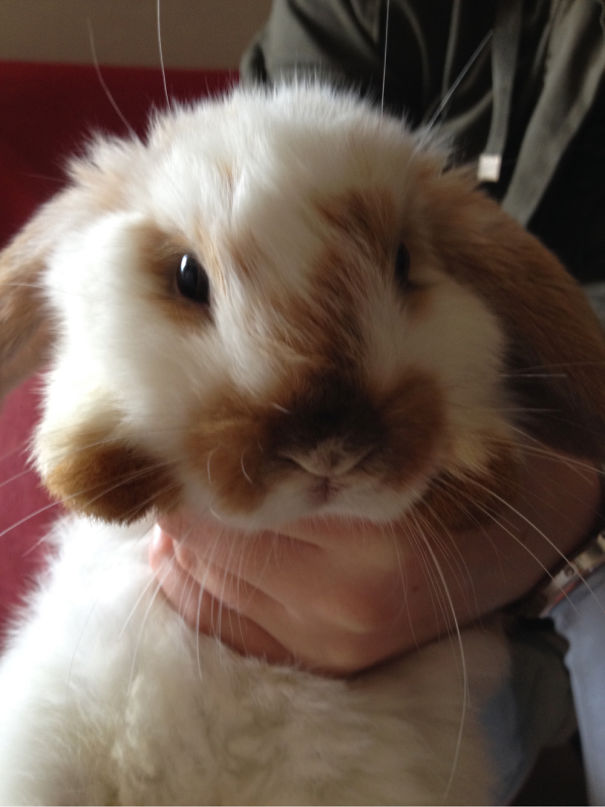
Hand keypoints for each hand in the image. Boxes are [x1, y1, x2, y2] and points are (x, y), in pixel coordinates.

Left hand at [149, 451, 600, 674]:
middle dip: (180, 508)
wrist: (519, 540)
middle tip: (176, 474)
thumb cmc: (454, 467)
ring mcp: (335, 639)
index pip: (230, 500)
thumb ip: (309, 437)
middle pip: (208, 547)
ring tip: (185, 514)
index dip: (190, 468)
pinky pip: (233, 632)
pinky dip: (201, 595)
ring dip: (184, 551)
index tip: (178, 441)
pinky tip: (192, 562)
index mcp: (366, 530)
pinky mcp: (333, 661)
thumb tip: (208, 446)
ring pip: (210, 591)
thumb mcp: (389, 431)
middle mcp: (345, 597)